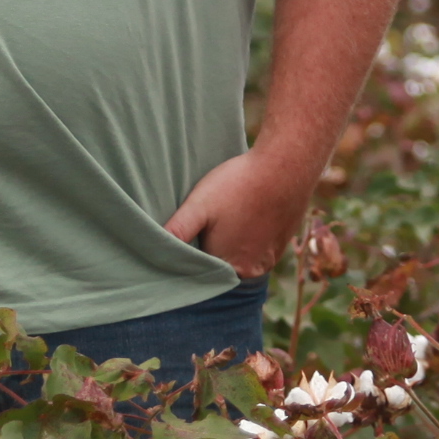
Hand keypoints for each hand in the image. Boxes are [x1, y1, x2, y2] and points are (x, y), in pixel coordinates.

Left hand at [164, 146, 318, 279]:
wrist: (286, 167)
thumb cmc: (239, 185)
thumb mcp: (198, 206)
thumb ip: (176, 231)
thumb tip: (152, 252)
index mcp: (227, 267)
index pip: (199, 269)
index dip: (191, 250)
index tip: (189, 231)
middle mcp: (250, 271)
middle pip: (220, 263)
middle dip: (211, 246)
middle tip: (209, 219)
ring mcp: (269, 258)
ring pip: (240, 254)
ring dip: (232, 240)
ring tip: (228, 215)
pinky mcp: (282, 243)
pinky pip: (258, 246)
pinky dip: (251, 235)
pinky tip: (246, 214)